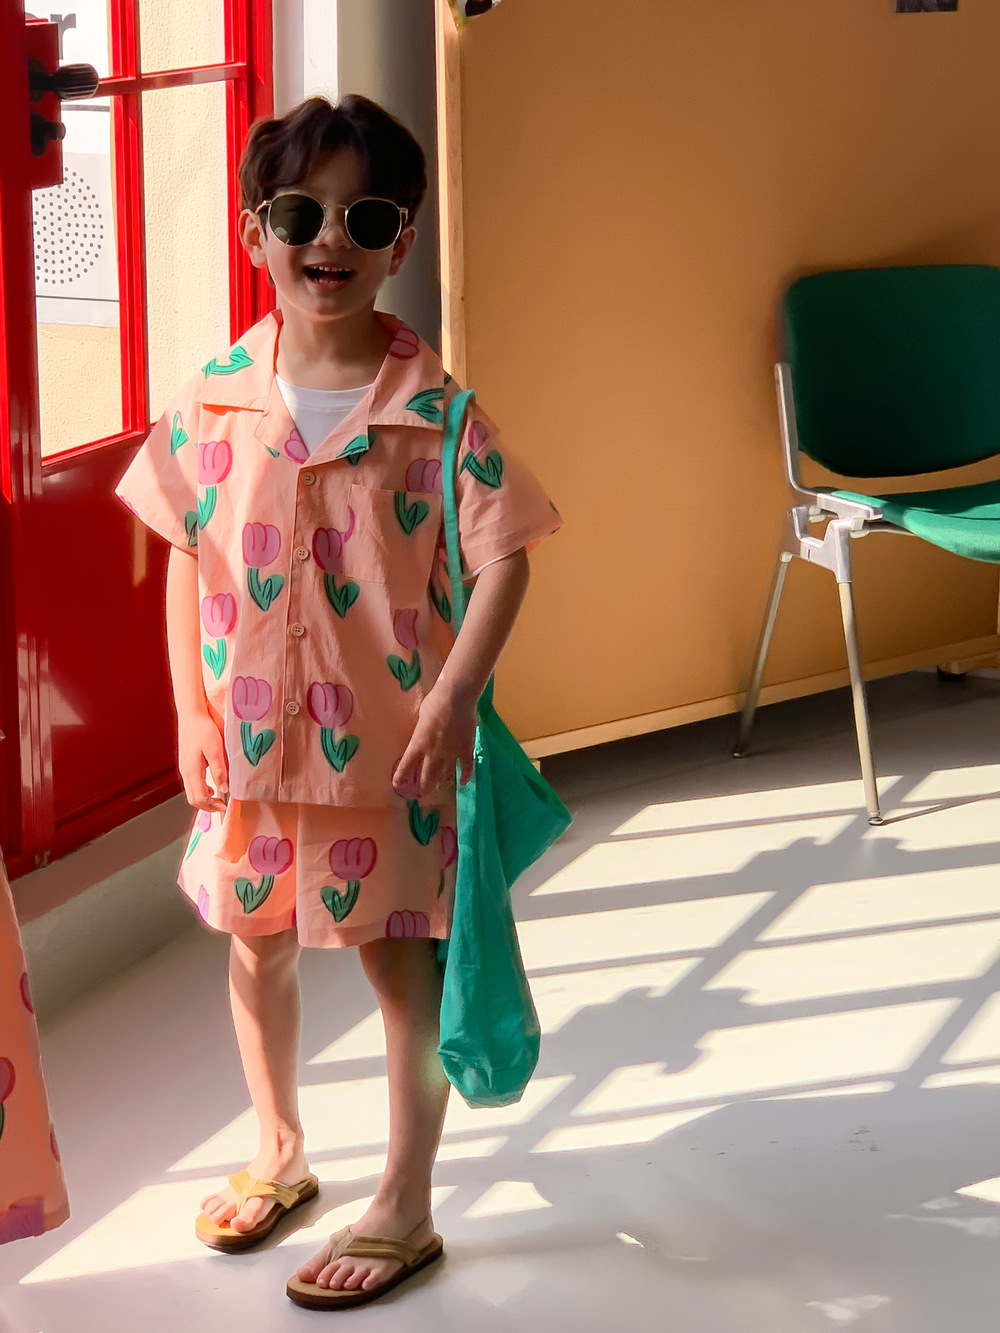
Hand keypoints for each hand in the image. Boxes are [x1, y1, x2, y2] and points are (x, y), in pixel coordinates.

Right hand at [178, 710, 228, 812]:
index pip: (200, 798)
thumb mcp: (215, 750)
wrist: (192, 714)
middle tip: (222, 807)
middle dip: (207, 806)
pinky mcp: (187, 762)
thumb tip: (224, 790)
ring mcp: (184, 767)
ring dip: (204, 799)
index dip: (213, 806)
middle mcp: (185, 772)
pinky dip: (201, 790)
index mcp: (192, 771)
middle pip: (193, 798)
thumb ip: (219, 771)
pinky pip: (192, 783)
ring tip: (219, 799)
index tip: (226, 807)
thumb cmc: (204, 729)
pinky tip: (212, 786)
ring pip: (191, 791)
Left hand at [392, 685, 476, 800]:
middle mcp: (433, 753)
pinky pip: (466, 767)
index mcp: (418, 743)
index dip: (401, 776)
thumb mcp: (422, 717)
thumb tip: (424, 734)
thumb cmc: (435, 701)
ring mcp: (451, 753)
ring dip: (444, 782)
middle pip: (428, 776)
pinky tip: (464, 781)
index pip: (406, 765)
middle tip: (424, 794)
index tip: (397, 784)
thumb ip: (423, 730)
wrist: (456, 697)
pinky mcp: (466, 750)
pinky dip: (465, 776)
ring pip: (447, 774)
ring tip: (443, 788)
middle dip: (426, 787)